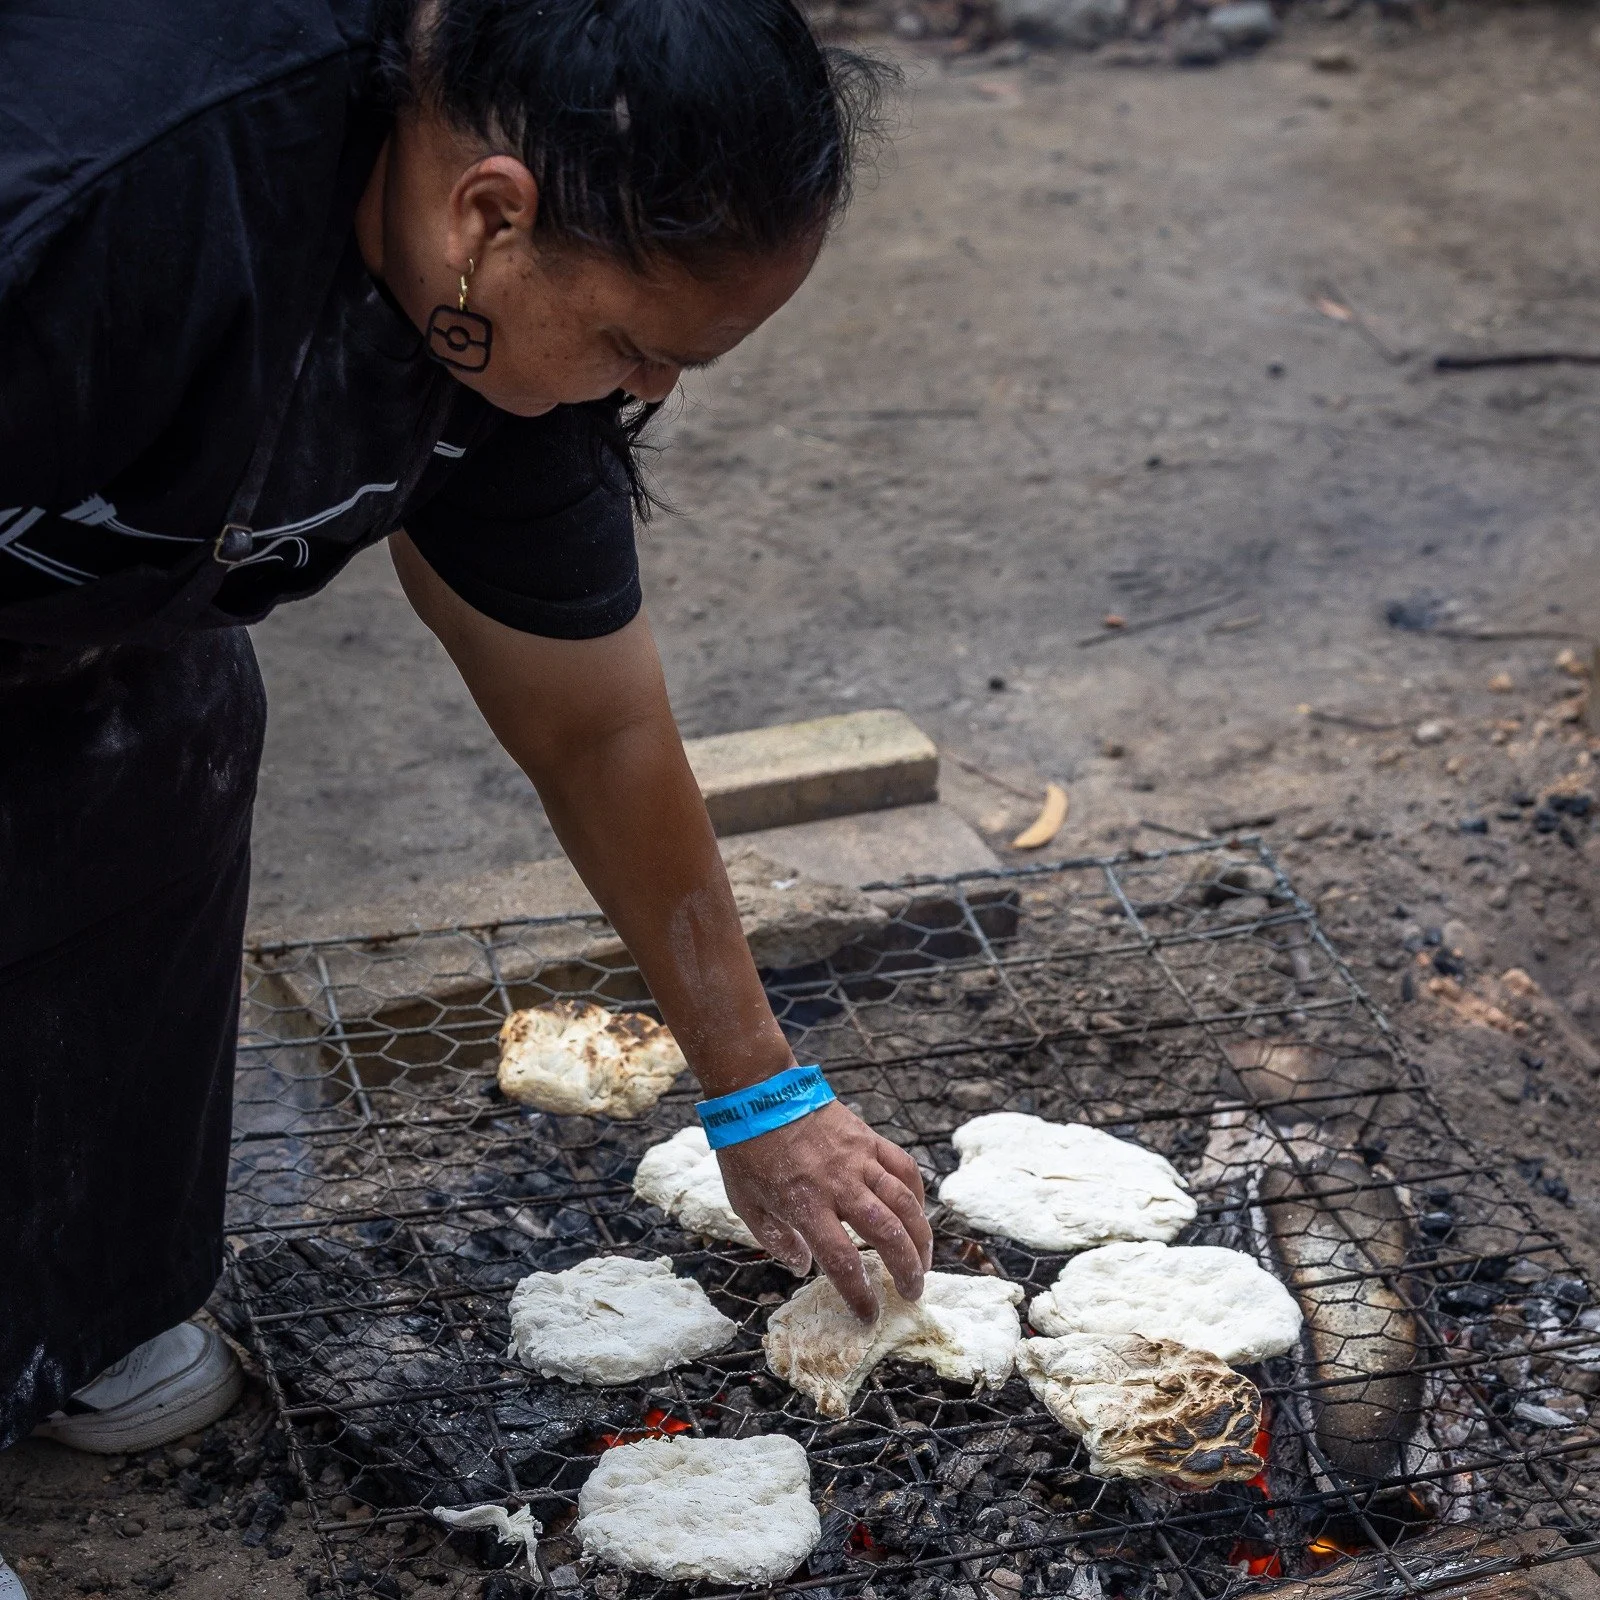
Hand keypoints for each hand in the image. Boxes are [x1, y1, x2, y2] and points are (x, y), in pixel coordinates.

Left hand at [716, 1099, 932, 1318]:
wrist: (757, 1093)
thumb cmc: (747, 1151)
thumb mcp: (745, 1204)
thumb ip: (775, 1240)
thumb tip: (803, 1266)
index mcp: (806, 1206)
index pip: (843, 1262)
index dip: (860, 1294)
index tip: (869, 1314)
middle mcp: (839, 1186)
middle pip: (887, 1234)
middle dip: (906, 1269)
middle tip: (913, 1292)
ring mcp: (858, 1159)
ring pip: (904, 1202)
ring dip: (921, 1235)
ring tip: (925, 1259)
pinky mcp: (867, 1138)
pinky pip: (902, 1166)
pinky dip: (916, 1190)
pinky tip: (918, 1209)